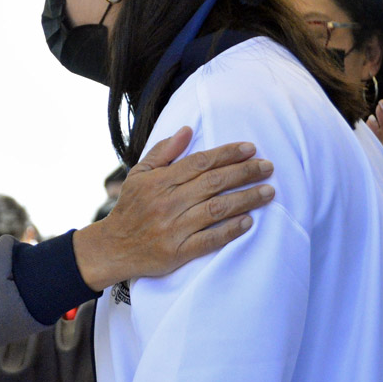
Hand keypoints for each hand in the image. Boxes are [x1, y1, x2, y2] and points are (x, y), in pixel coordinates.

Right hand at [73, 126, 273, 290]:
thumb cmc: (131, 207)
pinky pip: (209, 240)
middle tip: (268, 167)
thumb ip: (163, 151)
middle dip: (244, 173)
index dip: (227, 154)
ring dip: (245, 199)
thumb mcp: (139, 174)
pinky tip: (248, 222)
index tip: (250, 148)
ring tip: (268, 192)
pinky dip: (230, 231)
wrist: (113, 247)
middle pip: (213, 183)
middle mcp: (168, 202)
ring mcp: (173, 228)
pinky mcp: (178, 252)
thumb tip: (187, 130)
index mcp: (159, 181)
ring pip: (216, 209)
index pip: (199, 162)